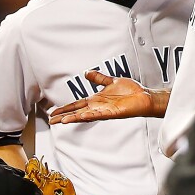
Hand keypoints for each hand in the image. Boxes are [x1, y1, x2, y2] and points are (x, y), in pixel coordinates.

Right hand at [49, 70, 164, 123]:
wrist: (144, 96)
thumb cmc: (130, 91)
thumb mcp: (111, 81)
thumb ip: (98, 78)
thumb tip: (87, 72)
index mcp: (96, 100)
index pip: (76, 105)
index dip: (65, 108)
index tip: (53, 112)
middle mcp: (97, 107)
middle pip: (76, 112)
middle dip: (63, 116)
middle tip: (50, 120)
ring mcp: (103, 111)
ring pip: (83, 115)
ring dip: (72, 118)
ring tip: (59, 121)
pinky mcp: (111, 113)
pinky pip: (96, 115)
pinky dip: (87, 116)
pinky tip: (78, 117)